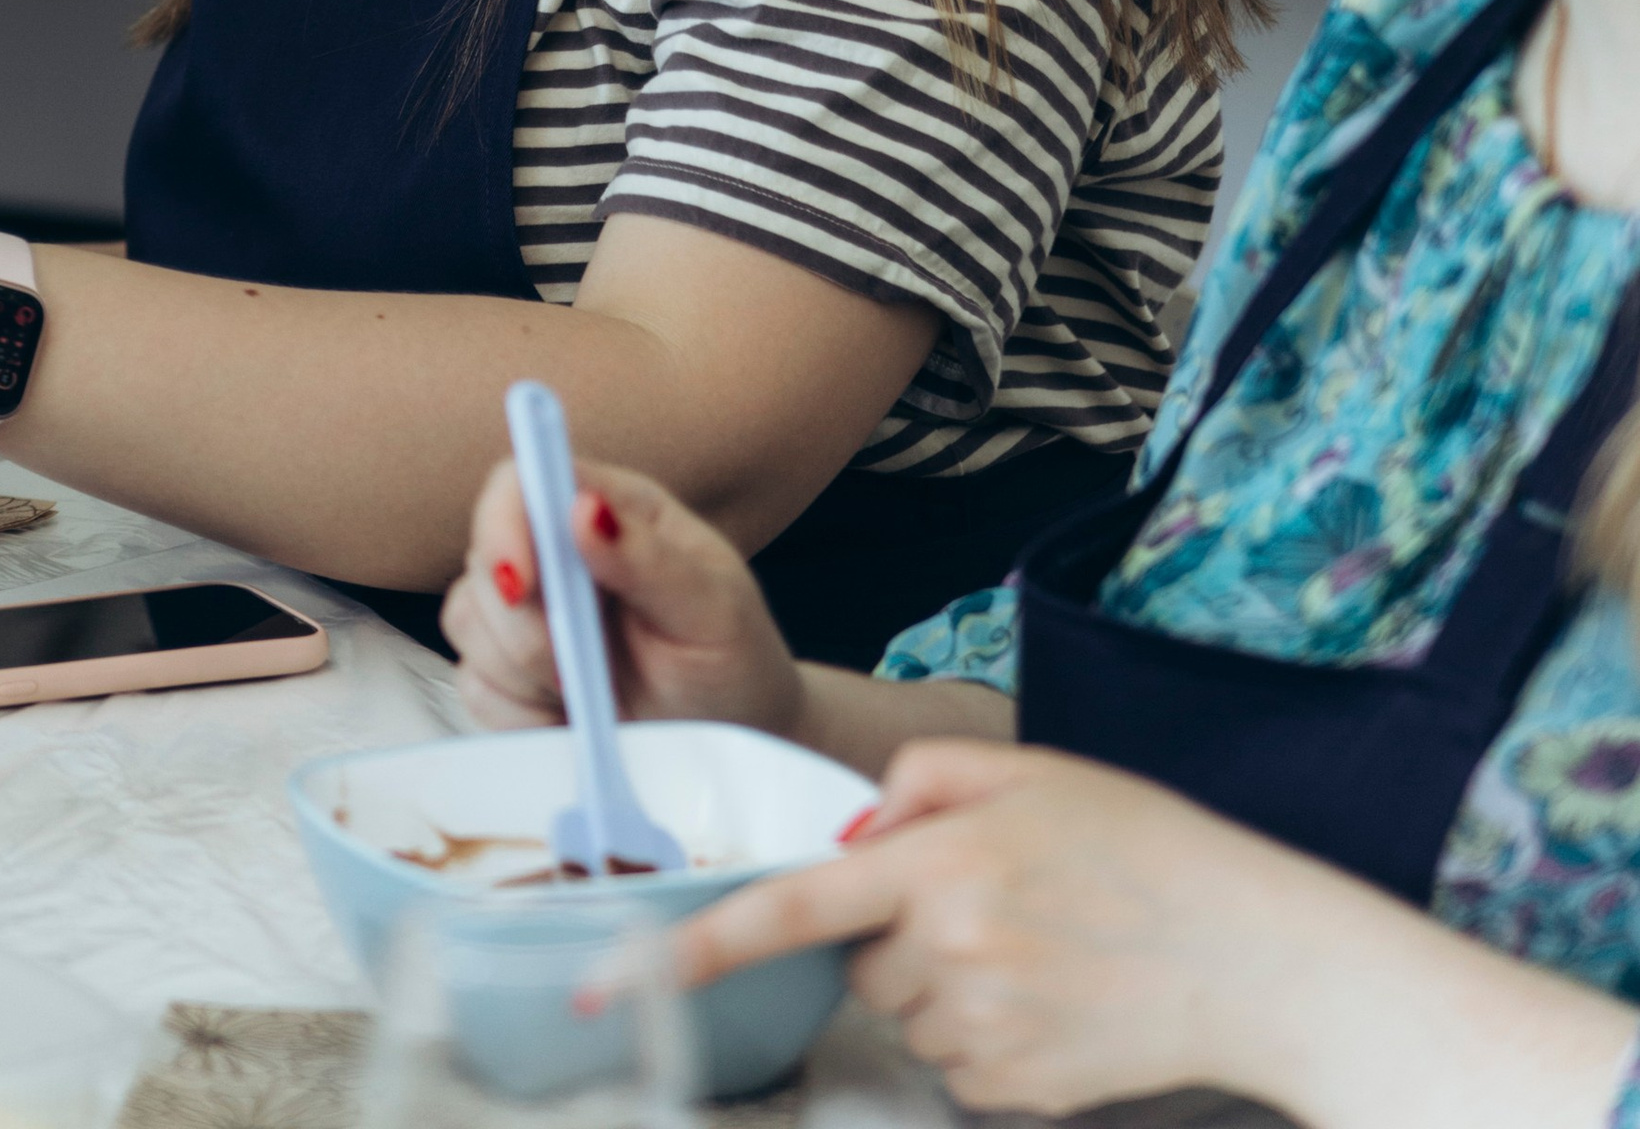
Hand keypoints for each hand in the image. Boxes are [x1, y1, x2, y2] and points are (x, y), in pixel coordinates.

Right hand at [438, 454, 803, 736]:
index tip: (521, 585)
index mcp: (611, 509)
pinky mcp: (512, 674)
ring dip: (522, 672)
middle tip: (580, 672)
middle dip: (525, 627)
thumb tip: (582, 509)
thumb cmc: (732, 660)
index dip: (504, 524)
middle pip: (483, 557)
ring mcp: (530, 613)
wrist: (732, 742)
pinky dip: (518, 715)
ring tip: (590, 696)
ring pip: (468, 620)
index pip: (523, 482)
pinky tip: (569, 721)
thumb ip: (648, 560)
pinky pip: (475, 686)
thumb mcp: (712, 610)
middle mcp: (559, 551)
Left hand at [664, 736, 1389, 1119]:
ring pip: (903, 1010)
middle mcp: (948, 955)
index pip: (791, 906)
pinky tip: (1056, 998)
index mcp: (941, 864)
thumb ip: (920, 784)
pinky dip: (985, 1031)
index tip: (606, 980)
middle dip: (894, 931)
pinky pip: (953, 1059)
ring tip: (1039, 946)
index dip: (692, 947)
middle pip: (857, 957)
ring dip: (940, 981)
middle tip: (993, 902)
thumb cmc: (1142, 847)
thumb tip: (851, 837)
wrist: (1257, 956)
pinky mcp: (1013, 1091)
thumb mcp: (1029, 772)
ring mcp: (982, 1033)